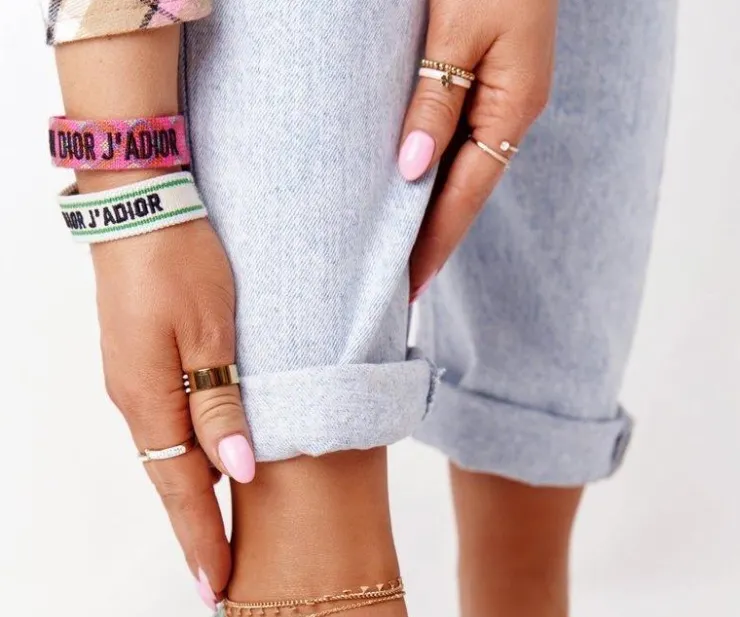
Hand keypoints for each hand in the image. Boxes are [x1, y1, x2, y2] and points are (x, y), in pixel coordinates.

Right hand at [92, 215, 253, 607]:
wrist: (138, 199)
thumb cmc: (180, 258)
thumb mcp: (212, 333)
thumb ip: (222, 406)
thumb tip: (235, 474)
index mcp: (149, 401)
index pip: (181, 493)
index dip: (202, 541)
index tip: (218, 590)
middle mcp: (135, 401)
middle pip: (171, 483)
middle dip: (196, 534)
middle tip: (221, 583)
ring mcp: (134, 382)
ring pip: (170, 455)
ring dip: (194, 500)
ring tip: (222, 541)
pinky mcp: (141, 363)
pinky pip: (169, 425)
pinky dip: (190, 457)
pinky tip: (213, 470)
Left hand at [399, 0, 557, 298]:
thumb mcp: (459, 30)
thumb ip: (436, 100)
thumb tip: (411, 171)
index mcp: (513, 107)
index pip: (464, 196)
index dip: (434, 243)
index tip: (406, 287)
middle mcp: (512, 110)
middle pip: (465, 191)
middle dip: (431, 238)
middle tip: (395, 284)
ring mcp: (505, 95)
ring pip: (462, 168)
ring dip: (432, 209)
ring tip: (400, 251)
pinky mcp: (489, 77)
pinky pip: (460, 138)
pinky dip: (435, 170)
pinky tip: (414, 188)